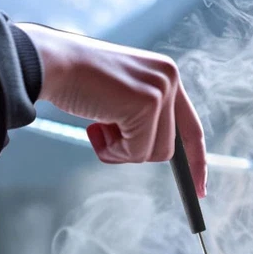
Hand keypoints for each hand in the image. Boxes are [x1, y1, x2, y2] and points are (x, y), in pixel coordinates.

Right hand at [20, 24, 206, 196]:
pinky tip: (95, 126)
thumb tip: (158, 150)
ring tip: (99, 126)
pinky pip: (138, 152)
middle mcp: (170, 78)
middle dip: (135, 151)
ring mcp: (160, 90)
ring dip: (122, 151)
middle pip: (169, 149)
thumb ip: (144, 116)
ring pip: (155, 154)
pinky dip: (114, 150)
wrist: (52, 63)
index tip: (201, 190)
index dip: (196, 161)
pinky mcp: (147, 104)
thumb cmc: (79, 83)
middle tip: (105, 132)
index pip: (191, 128)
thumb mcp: (122, 97)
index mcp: (166, 75)